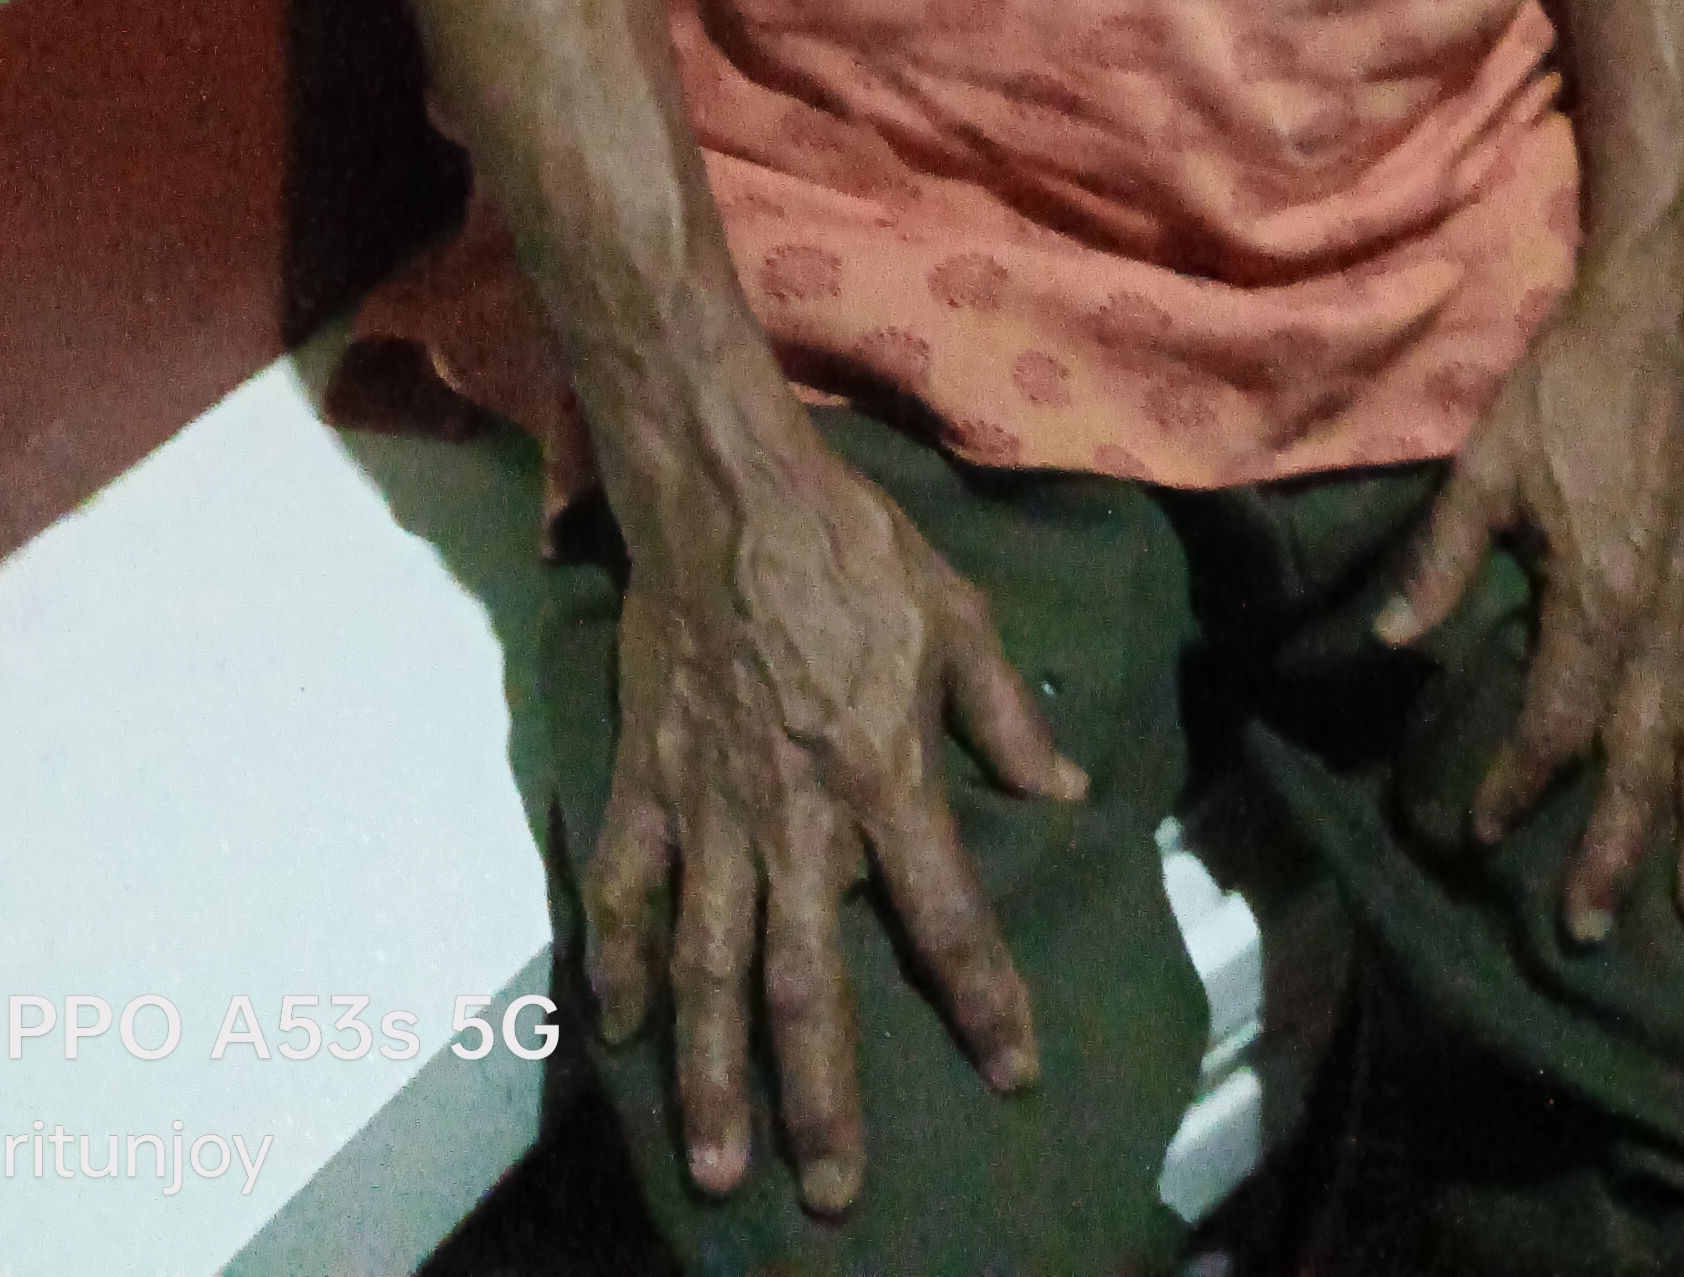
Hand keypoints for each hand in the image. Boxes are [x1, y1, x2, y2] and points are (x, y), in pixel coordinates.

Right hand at [586, 432, 1085, 1216]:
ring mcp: (708, 806)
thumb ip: (1007, 714)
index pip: (947, 914)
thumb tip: (1066, 797)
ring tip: (720, 1167)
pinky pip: (623, 891)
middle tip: (832, 1194)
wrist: (724, 489)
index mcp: (884, 773)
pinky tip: (622, 1033)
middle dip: (822, 1098)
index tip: (1012, 1073)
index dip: (985, 1001)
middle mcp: (795, 813)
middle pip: (811, 983)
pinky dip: (617, 966)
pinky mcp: (645, 781)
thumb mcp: (957, 614)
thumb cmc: (850, 547)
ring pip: (709, 967)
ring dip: (713, 1073)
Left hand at [1373, 272, 1683, 940]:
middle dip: (1614, 848)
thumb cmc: (1562, 389)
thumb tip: (1390, 643)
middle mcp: (1667, 621)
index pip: (1558, 722)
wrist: (1655, 321)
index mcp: (1598, 600)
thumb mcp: (1484, 469)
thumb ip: (1441, 563)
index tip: (1484, 830)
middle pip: (1642, 757)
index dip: (1519, 782)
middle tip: (1590, 928)